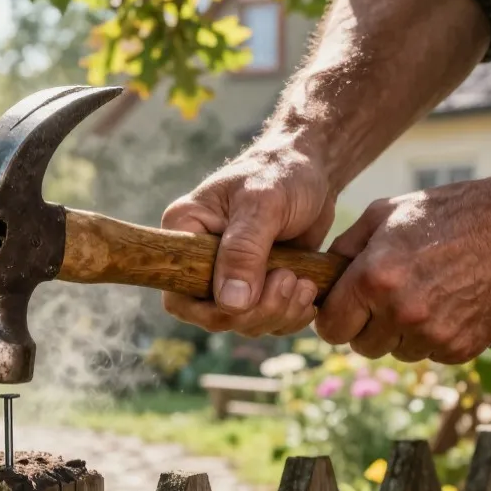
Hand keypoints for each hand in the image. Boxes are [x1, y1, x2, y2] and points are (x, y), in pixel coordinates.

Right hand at [161, 137, 336, 334]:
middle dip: (254, 312)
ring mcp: (228, 275)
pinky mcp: (257, 284)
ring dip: (277, 314)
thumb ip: (244, 252)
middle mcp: (199, 259)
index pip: (177, 294)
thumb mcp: (263, 204)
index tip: (249, 296)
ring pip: (242, 321)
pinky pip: (265, 319)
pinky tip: (309, 293)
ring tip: (305, 285)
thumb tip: (231, 303)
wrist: (313, 169)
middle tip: (290, 281)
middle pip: (212, 316)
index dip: (209, 311)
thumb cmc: (281, 172)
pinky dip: (289, 316)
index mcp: (184, 233)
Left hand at [316, 180, 490, 362]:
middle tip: (387, 300)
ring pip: (397, 353)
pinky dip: (435, 337)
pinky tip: (449, 304)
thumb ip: (346, 247)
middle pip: (362, 346)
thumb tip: (321, 276)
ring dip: (402, 334)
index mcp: (373, 279)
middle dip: (368, 327)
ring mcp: (433, 334)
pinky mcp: (461, 347)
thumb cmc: (450, 213)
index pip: (331, 328)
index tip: (345, 310)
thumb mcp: (386, 214)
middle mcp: (400, 312)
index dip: (334, 319)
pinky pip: (431, 355)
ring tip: (424, 296)